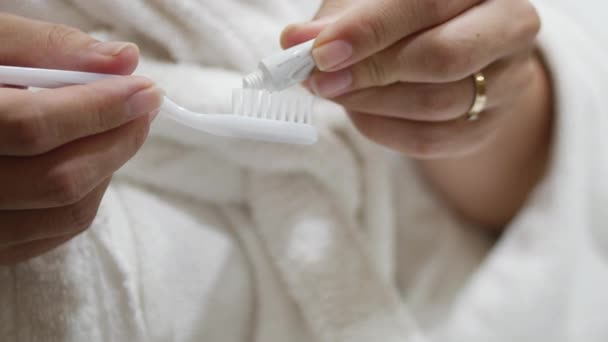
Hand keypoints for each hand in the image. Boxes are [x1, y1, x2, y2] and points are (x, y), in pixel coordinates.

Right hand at [0, 13, 163, 263]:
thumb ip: (48, 47)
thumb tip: (124, 60)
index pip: (31, 127)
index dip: (98, 108)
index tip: (146, 90)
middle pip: (58, 180)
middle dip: (117, 141)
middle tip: (142, 109)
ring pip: (67, 212)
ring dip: (108, 168)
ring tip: (116, 130)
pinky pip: (56, 233)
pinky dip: (88, 195)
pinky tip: (90, 161)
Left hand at [282, 0, 552, 226]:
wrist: (456, 54)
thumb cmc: (408, 19)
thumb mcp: (372, 3)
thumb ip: (339, 20)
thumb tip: (296, 41)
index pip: (427, 3)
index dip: (370, 29)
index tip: (320, 52)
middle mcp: (511, 24)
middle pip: (443, 56)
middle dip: (372, 71)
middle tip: (320, 79)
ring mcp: (509, 81)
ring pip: (437, 103)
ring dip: (371, 103)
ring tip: (334, 91)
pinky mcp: (489, 124)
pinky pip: (432, 139)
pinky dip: (383, 129)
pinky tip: (359, 113)